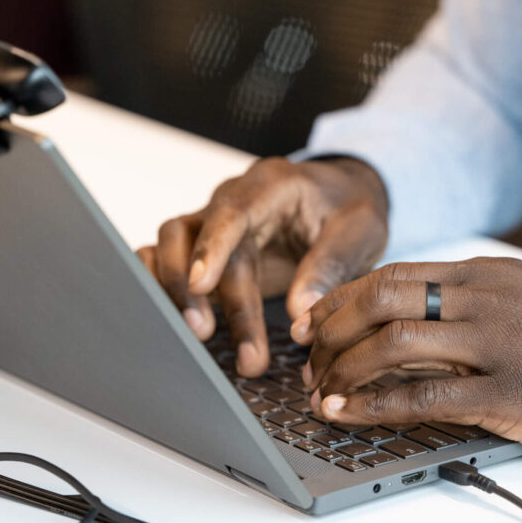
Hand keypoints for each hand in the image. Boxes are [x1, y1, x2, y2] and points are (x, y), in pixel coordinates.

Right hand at [138, 157, 388, 376]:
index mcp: (272, 186)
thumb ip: (330, 268)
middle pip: (193, 236)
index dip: (212, 247)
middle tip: (206, 334)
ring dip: (172, 291)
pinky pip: (166, 260)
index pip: (231, 211)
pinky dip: (162, 289)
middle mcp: (232, 199)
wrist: (343, 199)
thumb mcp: (359, 233)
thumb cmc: (351, 210)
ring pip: (169, 246)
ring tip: (197, 336)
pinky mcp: (205, 247)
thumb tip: (299, 313)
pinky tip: (175, 324)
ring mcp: (213, 222)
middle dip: (195, 289)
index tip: (201, 285)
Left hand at [293, 257, 521, 461]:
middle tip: (307, 358)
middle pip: (379, 298)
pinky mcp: (515, 394)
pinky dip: (374, 406)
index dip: (342, 299)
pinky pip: (425, 397)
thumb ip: (484, 302)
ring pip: (393, 342)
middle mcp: (488, 299)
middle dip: (329, 329)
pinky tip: (348, 415)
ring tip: (319, 392)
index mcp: (492, 273)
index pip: (394, 273)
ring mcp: (500, 343)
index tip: (317, 323)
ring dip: (343, 368)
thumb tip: (424, 321)